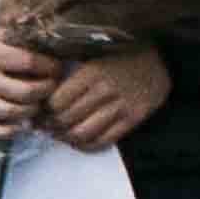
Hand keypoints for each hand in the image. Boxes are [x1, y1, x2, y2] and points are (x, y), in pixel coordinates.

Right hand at [0, 27, 63, 144]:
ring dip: (32, 111)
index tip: (57, 67)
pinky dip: (7, 132)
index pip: (29, 62)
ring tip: (39, 103)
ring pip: (10, 113)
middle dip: (46, 90)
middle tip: (52, 86)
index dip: (49, 67)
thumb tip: (52, 52)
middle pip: (24, 91)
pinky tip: (21, 125)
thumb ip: (18, 44)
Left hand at [40, 48, 172, 153]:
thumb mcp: (93, 52)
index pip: (57, 102)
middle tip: (46, 126)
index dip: (44, 111)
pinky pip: (104, 141)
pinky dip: (86, 146)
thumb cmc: (120, 53)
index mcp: (91, 72)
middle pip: (66, 119)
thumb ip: (71, 69)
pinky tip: (79, 141)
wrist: (159, 59)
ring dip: (66, 138)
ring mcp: (120, 107)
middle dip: (51, 126)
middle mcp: (104, 91)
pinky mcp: (133, 119)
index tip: (40, 111)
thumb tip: (44, 87)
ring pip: (82, 133)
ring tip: (60, 134)